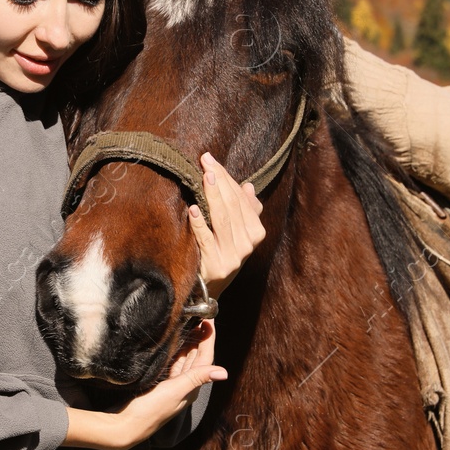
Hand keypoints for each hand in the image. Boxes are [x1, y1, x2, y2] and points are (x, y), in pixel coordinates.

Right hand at [63, 321, 224, 449]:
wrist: (124, 426)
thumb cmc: (149, 410)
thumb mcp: (174, 392)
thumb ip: (196, 379)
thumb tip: (224, 373)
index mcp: (191, 388)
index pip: (205, 359)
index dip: (208, 340)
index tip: (209, 321)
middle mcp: (184, 387)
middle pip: (197, 358)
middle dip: (200, 338)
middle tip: (200, 317)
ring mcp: (171, 386)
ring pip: (184, 360)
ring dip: (188, 343)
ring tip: (189, 325)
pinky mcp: (159, 385)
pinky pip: (172, 365)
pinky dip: (175, 353)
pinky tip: (173, 344)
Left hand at [187, 152, 266, 294]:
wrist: (208, 288)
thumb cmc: (220, 252)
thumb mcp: (236, 233)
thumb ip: (244, 210)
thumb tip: (248, 186)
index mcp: (256, 232)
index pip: (241, 199)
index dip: (227, 178)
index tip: (211, 160)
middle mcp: (247, 244)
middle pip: (232, 206)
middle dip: (219, 181)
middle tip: (205, 162)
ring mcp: (233, 256)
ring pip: (222, 220)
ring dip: (212, 196)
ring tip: (204, 178)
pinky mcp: (216, 266)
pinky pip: (206, 240)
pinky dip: (200, 224)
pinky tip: (193, 209)